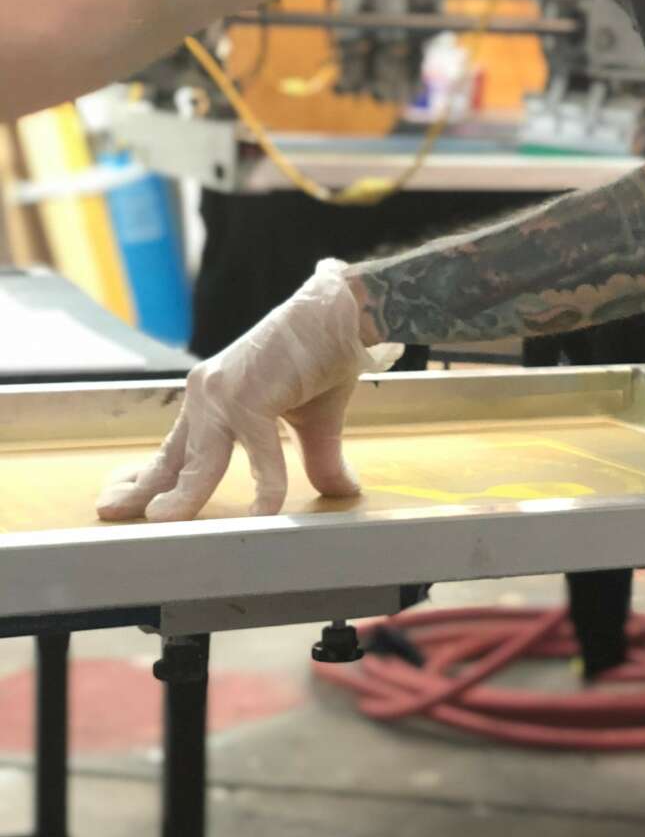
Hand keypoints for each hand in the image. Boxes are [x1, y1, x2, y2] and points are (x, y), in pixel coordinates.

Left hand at [97, 260, 399, 522]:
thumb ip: (316, 459)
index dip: (152, 476)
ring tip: (162, 522)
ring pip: (201, 460)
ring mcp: (224, 395)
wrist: (340, 314)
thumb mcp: (313, 421)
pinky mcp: (249, 396)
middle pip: (173, 456)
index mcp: (215, 398)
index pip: (176, 447)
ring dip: (184, 496)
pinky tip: (267, 514)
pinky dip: (266, 488)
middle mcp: (209, 395)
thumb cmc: (322, 356)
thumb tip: (343, 491)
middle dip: (141, 488)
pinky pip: (259, 455)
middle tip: (109, 511)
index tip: (126, 498)